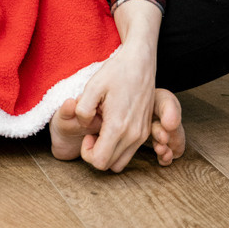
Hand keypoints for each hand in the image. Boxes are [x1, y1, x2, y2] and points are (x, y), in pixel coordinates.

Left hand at [74, 1, 160, 172]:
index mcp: (118, 127)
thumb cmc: (115, 72)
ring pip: (121, 162)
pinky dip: (118, 147)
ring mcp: (142, 134)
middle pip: (110, 165)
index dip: (87, 154)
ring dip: (108, 153)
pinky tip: (112, 126)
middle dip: (96, 154)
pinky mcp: (146, 130)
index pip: (100, 162)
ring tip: (101, 131)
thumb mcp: (92, 86)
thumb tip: (85, 126)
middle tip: (92, 133)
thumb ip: (83, 110)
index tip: (86, 135)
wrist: (140, 61)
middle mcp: (133, 135)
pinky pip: (130, 151)